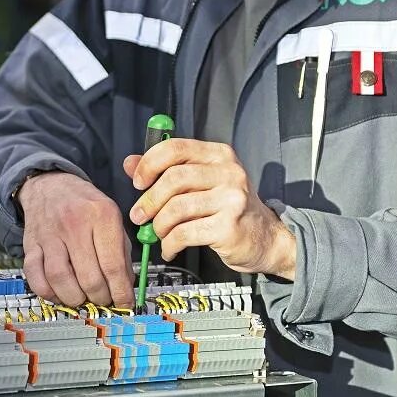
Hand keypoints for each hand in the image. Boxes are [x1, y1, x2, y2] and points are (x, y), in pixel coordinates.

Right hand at [18, 172, 133, 307]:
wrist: (50, 186)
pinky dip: (48, 292)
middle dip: (100, 298)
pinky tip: (60, 292)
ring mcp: (50, 234)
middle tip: (105, 300)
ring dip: (75, 299)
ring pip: (60, 279)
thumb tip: (126, 288)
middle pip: (89, 277)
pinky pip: (35, 276)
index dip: (121, 292)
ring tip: (84, 298)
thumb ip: (122, 252)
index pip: (113, 265)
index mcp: (102, 214)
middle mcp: (74, 223)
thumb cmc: (86, 206)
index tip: (125, 305)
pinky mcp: (30, 244)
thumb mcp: (112, 218)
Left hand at [125, 139, 296, 279]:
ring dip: (159, 225)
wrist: (266, 238)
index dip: (149, 164)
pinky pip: (185, 233)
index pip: (175, 148)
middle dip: (149, 201)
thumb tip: (130, 163)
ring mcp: (231, 200)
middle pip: (173, 179)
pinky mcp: (229, 227)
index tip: (138, 182)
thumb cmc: (229, 208)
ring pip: (176, 208)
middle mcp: (229, 173)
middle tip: (139, 215)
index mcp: (219, 155)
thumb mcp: (202, 182)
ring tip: (159, 233)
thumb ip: (168, 170)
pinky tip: (170, 248)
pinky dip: (169, 244)